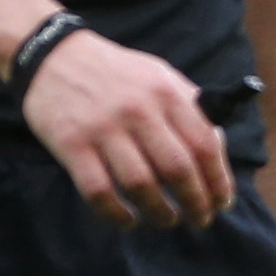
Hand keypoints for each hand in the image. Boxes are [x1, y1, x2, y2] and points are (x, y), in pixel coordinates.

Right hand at [22, 28, 231, 230]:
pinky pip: (99, 192)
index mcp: (166, 92)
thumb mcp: (159, 76)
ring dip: (160, 213)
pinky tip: (129, 219)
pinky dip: (117, 214)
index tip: (222, 202)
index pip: (205, 144)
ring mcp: (102, 128)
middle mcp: (138, 109)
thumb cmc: (116, 74)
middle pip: (178, 169)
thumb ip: (190, 108)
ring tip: (167, 220)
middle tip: (200, 219)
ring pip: (141, 185)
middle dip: (195, 203)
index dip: (218, 180)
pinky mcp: (72, 145)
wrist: (53, 56)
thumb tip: (219, 150)